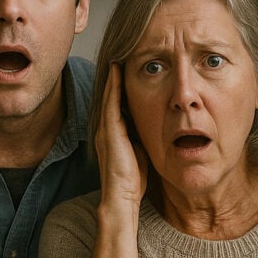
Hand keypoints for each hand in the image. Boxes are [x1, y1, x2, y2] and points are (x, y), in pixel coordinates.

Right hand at [95, 63, 148, 208]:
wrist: (122, 197)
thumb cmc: (133, 180)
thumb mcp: (139, 153)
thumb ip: (140, 138)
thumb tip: (151, 127)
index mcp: (112, 135)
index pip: (116, 106)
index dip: (120, 89)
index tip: (125, 72)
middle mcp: (105, 129)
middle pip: (109, 97)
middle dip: (114, 79)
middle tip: (119, 59)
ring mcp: (105, 129)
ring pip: (109, 96)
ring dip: (113, 78)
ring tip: (117, 60)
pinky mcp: (109, 130)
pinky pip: (111, 102)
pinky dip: (113, 85)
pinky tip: (117, 72)